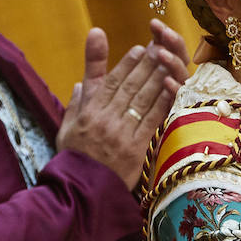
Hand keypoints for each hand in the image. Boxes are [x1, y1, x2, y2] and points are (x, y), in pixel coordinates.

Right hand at [56, 24, 190, 186]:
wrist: (81, 191)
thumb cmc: (74, 159)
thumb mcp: (66, 129)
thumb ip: (75, 104)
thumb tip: (80, 83)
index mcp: (89, 113)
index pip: (110, 83)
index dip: (126, 65)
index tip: (139, 49)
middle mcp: (106, 120)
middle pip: (130, 87)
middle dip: (146, 65)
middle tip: (160, 48)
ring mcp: (122, 134)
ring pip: (143, 101)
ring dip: (158, 79)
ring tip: (170, 62)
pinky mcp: (137, 149)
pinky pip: (153, 122)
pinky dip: (163, 104)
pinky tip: (173, 90)